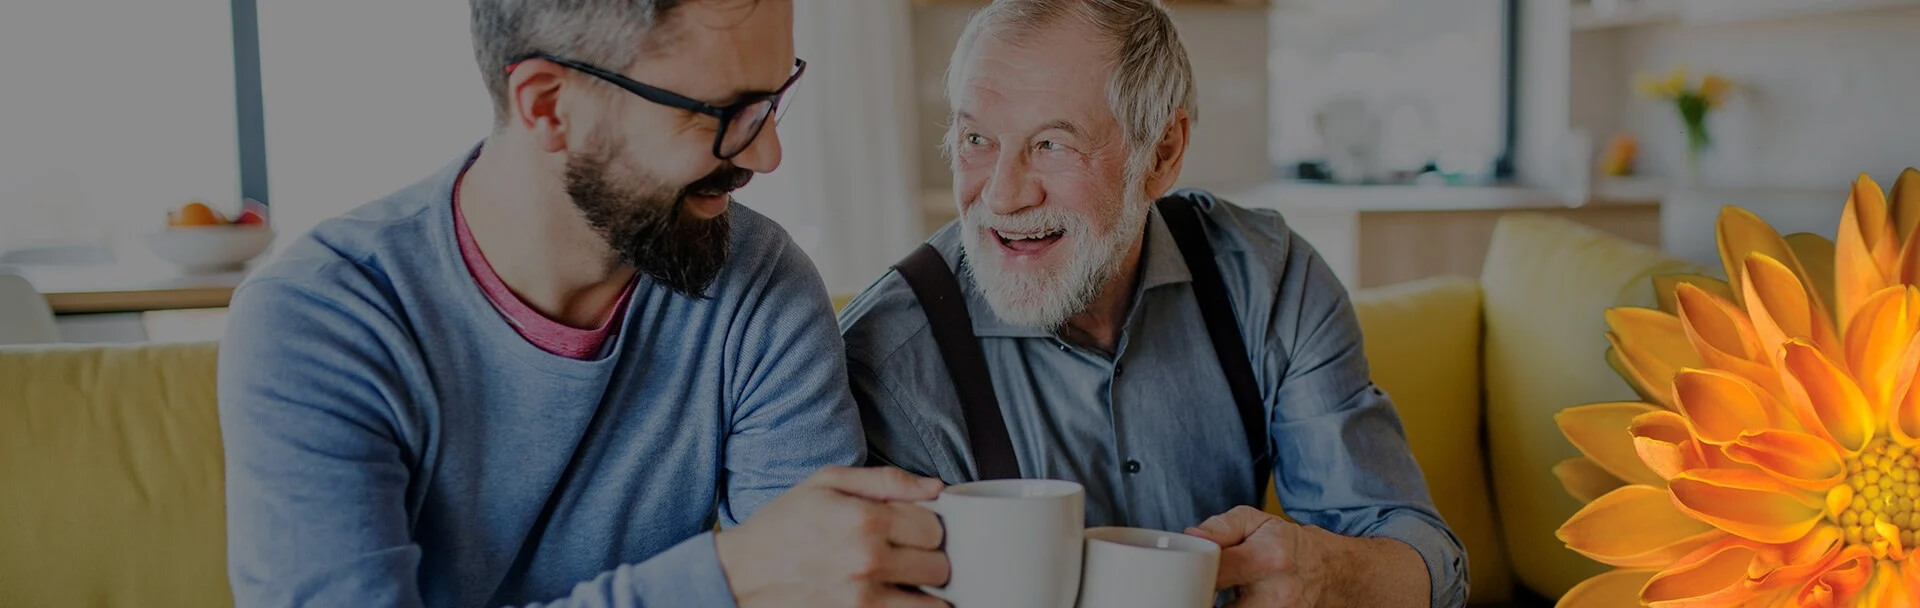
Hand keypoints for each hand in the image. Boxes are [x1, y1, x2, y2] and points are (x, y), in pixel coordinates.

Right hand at [717, 466, 950, 607]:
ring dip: (925, 592)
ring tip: (905, 581)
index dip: (928, 527)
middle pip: (939, 565)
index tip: (912, 529)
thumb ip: (886, 481)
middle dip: (928, 559)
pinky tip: (894, 597)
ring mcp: (863, 598)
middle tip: (907, 556)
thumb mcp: (826, 483)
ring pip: (934, 603)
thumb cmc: (784, 525)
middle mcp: (869, 560)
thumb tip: (936, 488)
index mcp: (865, 518)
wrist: (741, 575)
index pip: (934, 527)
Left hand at [1186, 506, 1332, 607]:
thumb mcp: (1253, 521)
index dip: (1195, 574)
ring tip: (1214, 595)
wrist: (1322, 567)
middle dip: (1204, 599)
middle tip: (1196, 590)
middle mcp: (1277, 593)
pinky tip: (1232, 602)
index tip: (1188, 573)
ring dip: (1217, 607)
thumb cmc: (1281, 541)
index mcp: (1268, 558)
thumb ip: (1219, 527)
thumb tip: (1192, 536)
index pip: (1217, 572)